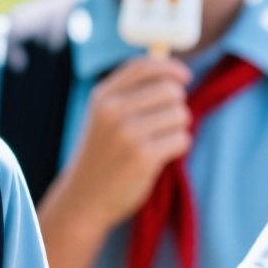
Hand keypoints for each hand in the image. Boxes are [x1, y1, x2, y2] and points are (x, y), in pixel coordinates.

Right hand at [57, 56, 193, 228]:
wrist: (83, 200)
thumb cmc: (101, 156)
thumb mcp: (104, 118)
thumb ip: (130, 94)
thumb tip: (175, 74)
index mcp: (102, 97)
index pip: (143, 67)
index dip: (170, 68)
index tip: (184, 77)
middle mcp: (113, 111)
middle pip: (170, 89)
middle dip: (177, 105)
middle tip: (166, 123)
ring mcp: (127, 133)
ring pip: (180, 114)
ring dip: (178, 128)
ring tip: (160, 141)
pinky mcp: (143, 156)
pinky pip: (182, 139)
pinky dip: (178, 146)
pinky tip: (161, 156)